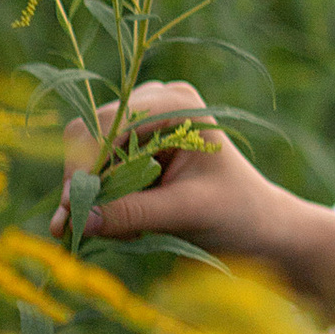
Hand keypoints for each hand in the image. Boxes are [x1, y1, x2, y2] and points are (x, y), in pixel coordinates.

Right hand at [54, 78, 334, 320]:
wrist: (260, 227)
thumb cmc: (238, 213)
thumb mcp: (188, 213)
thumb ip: (134, 213)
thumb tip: (80, 220)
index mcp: (176, 104)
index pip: (107, 122)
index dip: (85, 164)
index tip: (73, 209)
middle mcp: (154, 103)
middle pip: (88, 134)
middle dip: (85, 183)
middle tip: (83, 229)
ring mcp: (141, 125)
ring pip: (87, 156)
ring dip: (94, 197)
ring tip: (126, 230)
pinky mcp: (133, 151)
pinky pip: (97, 173)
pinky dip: (103, 202)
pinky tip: (128, 226)